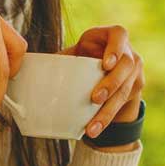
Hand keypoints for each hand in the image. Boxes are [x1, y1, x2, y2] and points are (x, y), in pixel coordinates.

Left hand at [59, 25, 144, 139]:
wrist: (110, 70)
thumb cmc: (88, 56)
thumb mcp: (79, 52)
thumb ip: (62, 57)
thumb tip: (29, 69)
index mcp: (115, 37)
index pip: (120, 36)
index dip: (115, 49)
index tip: (106, 64)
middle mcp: (130, 53)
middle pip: (126, 67)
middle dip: (111, 84)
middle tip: (95, 98)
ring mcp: (135, 73)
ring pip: (124, 92)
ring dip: (107, 112)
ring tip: (92, 128)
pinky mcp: (134, 90)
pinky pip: (121, 106)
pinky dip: (106, 118)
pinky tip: (95, 129)